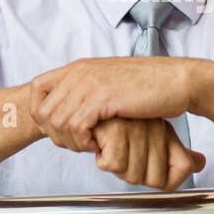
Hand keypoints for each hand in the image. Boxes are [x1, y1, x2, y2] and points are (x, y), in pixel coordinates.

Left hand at [31, 57, 194, 151]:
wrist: (176, 80)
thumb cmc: (148, 86)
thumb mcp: (109, 83)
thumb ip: (87, 91)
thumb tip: (68, 110)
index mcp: (80, 67)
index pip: (37, 88)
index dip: (41, 114)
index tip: (58, 129)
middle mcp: (80, 72)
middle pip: (43, 111)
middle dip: (56, 135)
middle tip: (78, 143)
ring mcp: (90, 84)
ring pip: (58, 122)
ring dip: (71, 142)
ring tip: (90, 145)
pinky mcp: (103, 98)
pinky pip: (77, 127)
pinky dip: (84, 142)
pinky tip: (100, 143)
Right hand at [91, 117, 205, 190]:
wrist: (92, 96)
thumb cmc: (118, 119)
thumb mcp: (155, 134)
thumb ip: (176, 154)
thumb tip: (199, 164)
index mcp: (167, 131)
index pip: (181, 171)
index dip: (164, 177)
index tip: (148, 163)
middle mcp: (156, 130)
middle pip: (154, 180)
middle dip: (135, 172)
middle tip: (125, 153)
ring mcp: (136, 131)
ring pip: (132, 176)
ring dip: (118, 166)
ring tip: (112, 145)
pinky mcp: (115, 132)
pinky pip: (113, 166)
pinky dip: (102, 158)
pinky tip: (102, 142)